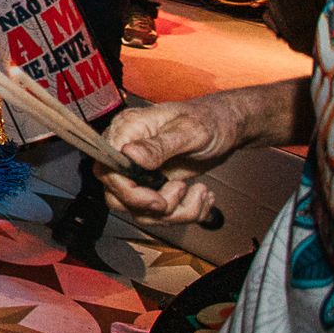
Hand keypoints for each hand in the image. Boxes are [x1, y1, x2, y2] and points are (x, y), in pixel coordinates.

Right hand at [99, 101, 245, 224]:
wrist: (226, 126)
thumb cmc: (208, 119)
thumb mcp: (189, 130)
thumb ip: (158, 145)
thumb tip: (129, 154)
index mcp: (127, 131)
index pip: (107, 170)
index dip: (128, 191)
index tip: (158, 200)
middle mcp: (126, 152)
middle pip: (116, 195)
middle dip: (153, 207)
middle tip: (181, 192)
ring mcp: (139, 171)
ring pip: (140, 210)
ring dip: (176, 212)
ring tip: (201, 192)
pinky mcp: (153, 185)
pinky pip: (158, 213)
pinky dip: (185, 212)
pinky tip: (202, 196)